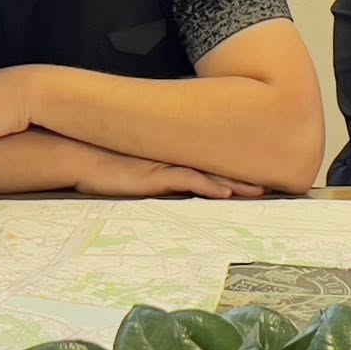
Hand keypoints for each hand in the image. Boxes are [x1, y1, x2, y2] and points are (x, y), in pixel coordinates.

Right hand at [75, 150, 265, 198]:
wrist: (79, 156)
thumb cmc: (101, 164)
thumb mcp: (133, 170)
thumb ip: (153, 172)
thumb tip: (169, 179)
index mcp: (170, 157)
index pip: (208, 161)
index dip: (233, 169)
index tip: (255, 176)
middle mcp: (173, 159)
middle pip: (216, 166)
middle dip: (244, 175)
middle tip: (271, 183)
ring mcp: (166, 165)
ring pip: (209, 174)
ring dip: (235, 184)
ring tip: (259, 191)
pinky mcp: (156, 175)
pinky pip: (188, 180)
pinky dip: (209, 186)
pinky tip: (226, 193)